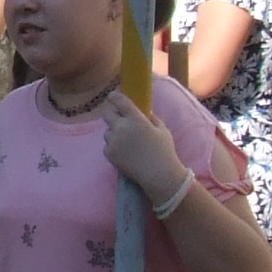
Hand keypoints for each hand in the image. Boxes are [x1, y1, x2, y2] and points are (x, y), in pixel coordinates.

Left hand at [96, 94, 191, 208]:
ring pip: (107, 131)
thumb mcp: (162, 130)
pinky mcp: (109, 153)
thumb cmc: (164, 151)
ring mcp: (113, 141)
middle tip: (121, 122)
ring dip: (114, 133)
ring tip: (127, 143)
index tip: (113, 96)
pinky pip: (107, 145)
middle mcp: (121, 127)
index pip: (119, 101)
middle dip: (113, 116)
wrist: (158, 174)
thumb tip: (144, 112)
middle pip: (107, 114)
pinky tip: (125, 153)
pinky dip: (113, 147)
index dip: (114, 97)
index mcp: (135, 119)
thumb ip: (151, 118)